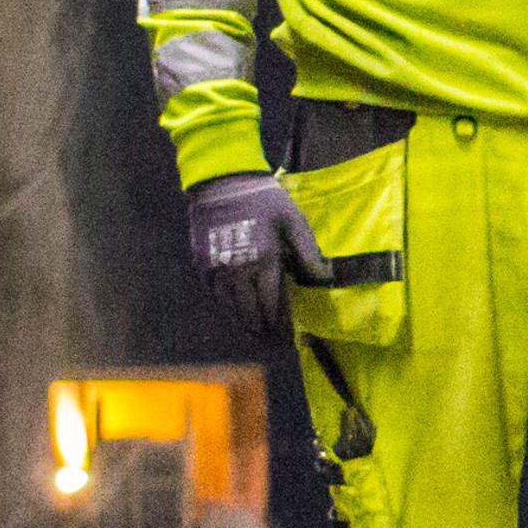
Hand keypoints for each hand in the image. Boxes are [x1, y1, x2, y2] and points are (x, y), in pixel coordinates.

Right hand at [186, 171, 330, 343]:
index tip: (290, 341)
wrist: (221, 182)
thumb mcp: (293, 220)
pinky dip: (227, 310)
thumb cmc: (263, 199)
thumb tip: (325, 278)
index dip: (283, 326)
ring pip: (231, 310)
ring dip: (245, 326)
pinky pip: (216, 297)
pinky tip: (236, 315)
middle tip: (274, 345)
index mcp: (265, 261)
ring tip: (256, 337)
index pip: (275, 305)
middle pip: (252, 313)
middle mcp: (239, 272)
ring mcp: (217, 271)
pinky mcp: (202, 266)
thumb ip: (308, 251)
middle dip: (265, 332)